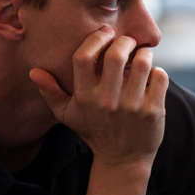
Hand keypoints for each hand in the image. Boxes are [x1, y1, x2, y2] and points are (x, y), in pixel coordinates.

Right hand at [29, 28, 168, 168]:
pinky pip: (160, 77)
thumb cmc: (94, 131)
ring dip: (144, 53)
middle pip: (116, 55)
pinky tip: (152, 76)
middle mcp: (107, 101)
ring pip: (143, 63)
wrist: (122, 160)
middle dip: (124, 41)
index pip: (83, 57)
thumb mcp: (67, 115)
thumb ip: (50, 93)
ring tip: (141, 56)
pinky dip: (158, 71)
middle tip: (126, 42)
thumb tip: (34, 71)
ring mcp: (132, 107)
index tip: (105, 34)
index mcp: (84, 98)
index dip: (95, 39)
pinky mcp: (153, 111)